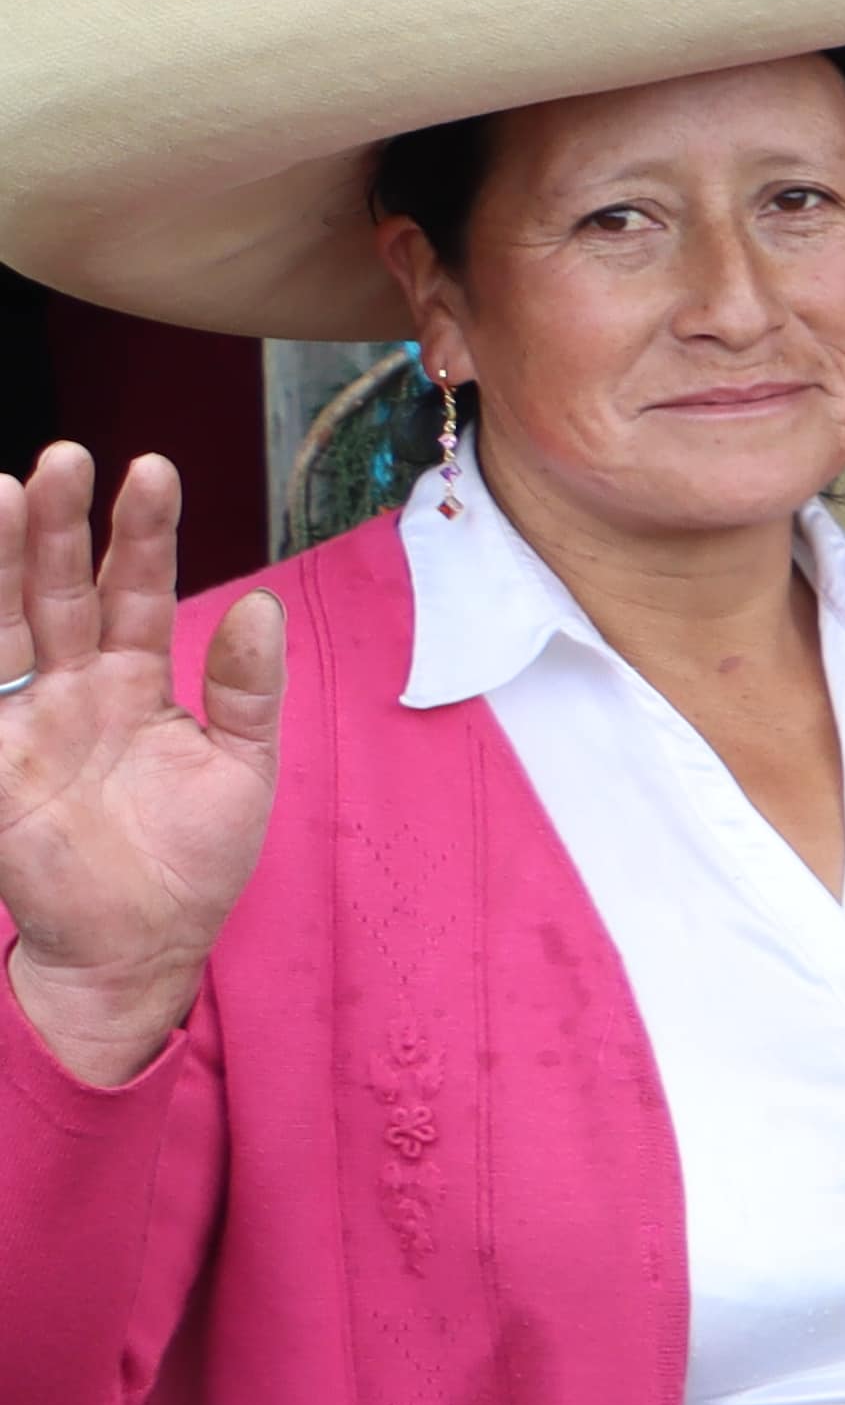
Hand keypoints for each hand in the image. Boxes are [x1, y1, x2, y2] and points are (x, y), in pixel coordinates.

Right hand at [0, 444, 282, 1092]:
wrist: (143, 948)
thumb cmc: (193, 862)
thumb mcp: (242, 769)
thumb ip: (249, 688)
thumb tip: (259, 602)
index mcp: (135, 679)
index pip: (135, 588)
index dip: (142, 532)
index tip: (154, 468)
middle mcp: (71, 686)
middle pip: (57, 588)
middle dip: (58, 524)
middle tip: (66, 456)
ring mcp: (24, 720)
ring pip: (4, 624)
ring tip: (2, 489)